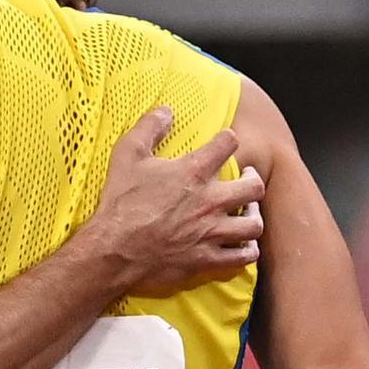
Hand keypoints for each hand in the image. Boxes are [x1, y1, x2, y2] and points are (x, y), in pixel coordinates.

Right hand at [92, 106, 263, 294]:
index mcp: (193, 172)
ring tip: (246, 212)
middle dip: (254, 179)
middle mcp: (210, 201)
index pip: (227, 144)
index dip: (226, 140)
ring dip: (252, 216)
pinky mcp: (207, 258)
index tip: (223, 142)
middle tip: (247, 178)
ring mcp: (211, 232)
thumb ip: (148, 128)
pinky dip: (246, 250)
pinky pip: (242, 257)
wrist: (114, 249)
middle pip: (254, 187)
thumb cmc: (120, 202)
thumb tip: (166, 110)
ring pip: (254, 224)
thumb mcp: (127, 155)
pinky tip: (241, 245)